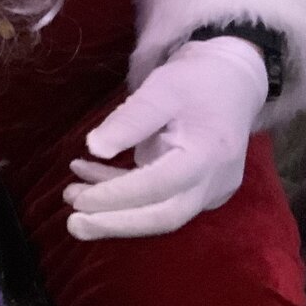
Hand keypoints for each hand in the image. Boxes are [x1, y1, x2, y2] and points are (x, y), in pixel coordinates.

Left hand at [63, 36, 269, 240]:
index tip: (80, 200)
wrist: (234, 81)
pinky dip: (124, 191)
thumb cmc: (196, 81)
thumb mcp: (161, 89)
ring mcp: (210, 190)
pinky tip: (89, 177)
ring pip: (160, 211)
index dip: (117, 196)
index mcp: (207, 155)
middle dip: (115, 223)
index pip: (158, 186)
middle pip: (163, 216)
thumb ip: (129, 119)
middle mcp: (213, 181)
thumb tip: (93, 148)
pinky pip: (160, 199)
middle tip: (73, 224)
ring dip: (114, 208)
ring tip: (71, 194)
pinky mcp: (200, 190)